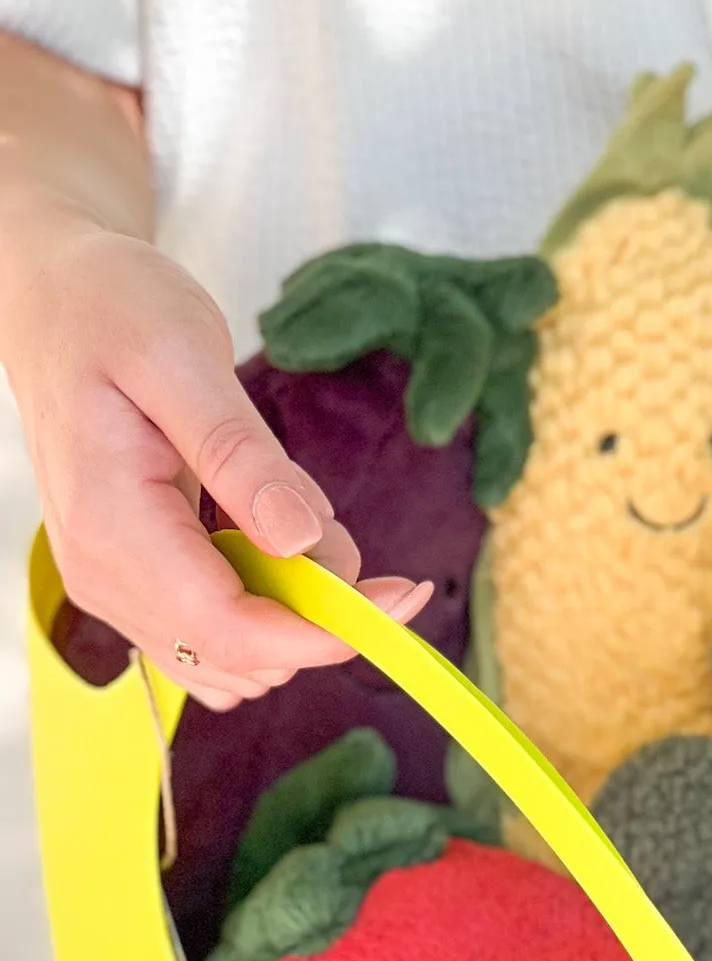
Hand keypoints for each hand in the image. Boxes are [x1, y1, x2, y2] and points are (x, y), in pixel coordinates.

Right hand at [1, 211, 431, 708]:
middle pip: (243, 656)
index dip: (328, 632)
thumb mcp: (181, 357)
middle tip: (323, 509)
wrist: (56, 303)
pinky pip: (220, 630)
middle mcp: (106, 577)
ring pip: (238, 657)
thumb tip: (302, 539)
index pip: (233, 631)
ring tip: (284, 501)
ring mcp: (117, 587)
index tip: (405, 594)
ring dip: (294, 601)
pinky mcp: (136, 582)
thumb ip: (241, 456)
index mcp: (111, 527)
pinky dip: (268, 594)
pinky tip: (263, 523)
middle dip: (317, 607)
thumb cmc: (111, 310)